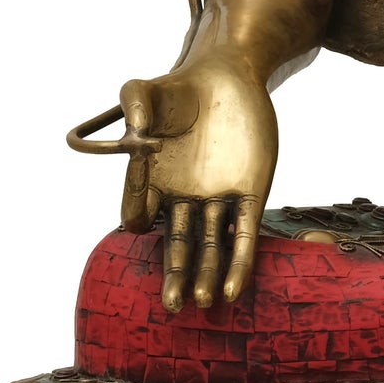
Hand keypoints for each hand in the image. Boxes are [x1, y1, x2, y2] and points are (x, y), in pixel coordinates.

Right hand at [116, 55, 276, 311]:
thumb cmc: (180, 87)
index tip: (141, 218)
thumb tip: (136, 136)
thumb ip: (132, 104)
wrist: (228, 76)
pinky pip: (245, 232)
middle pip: (176, 245)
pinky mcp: (250, 192)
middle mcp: (183, 197)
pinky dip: (240, 260)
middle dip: (175, 274)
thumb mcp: (145, 89)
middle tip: (172, 306)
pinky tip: (234, 288)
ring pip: (210, 246)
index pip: (139, 213)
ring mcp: (217, 198)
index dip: (138, 217)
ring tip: (202, 302)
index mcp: (151, 181)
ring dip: (207, 274)